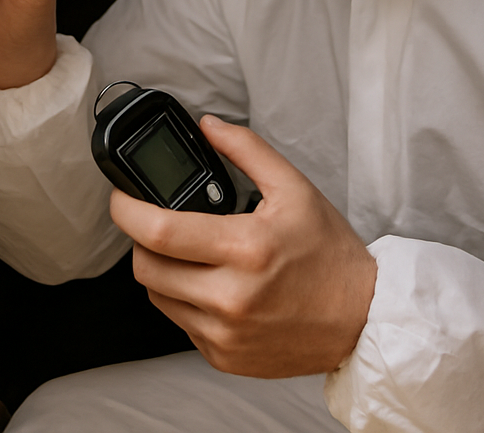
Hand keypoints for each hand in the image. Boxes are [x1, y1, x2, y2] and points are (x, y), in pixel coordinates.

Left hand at [109, 116, 376, 377]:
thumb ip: (247, 150)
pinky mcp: (223, 357)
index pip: (158, 231)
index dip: (126, 210)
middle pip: (146, 267)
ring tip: (188, 254)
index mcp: (245, 249)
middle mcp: (230, 298)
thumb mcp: (295, 189)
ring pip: (157, 296)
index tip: (121, 198)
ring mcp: (225, 334)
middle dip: (141, 240)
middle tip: (158, 224)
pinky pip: (180, 323)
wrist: (362, 320)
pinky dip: (185, 301)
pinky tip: (210, 285)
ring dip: (161, 270)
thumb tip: (207, 126)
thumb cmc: (330, 254)